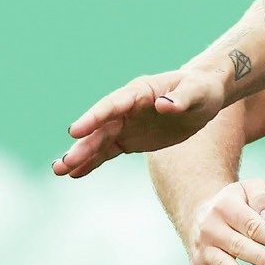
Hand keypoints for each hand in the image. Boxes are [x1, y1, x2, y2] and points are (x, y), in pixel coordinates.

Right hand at [55, 69, 227, 177]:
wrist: (204, 97)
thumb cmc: (202, 90)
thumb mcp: (198, 92)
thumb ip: (182, 99)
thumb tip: (163, 105)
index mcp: (140, 92)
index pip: (114, 104)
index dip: (95, 117)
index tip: (75, 130)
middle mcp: (127, 108)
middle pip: (101, 127)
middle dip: (83, 144)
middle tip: (63, 162)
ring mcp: (126, 124)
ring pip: (99, 141)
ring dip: (81, 155)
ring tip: (59, 170)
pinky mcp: (130, 139)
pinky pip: (108, 151)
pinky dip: (93, 162)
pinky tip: (75, 173)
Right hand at [185, 178, 264, 264]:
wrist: (197, 212)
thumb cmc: (235, 202)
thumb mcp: (249, 188)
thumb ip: (263, 199)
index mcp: (225, 207)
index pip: (252, 224)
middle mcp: (210, 228)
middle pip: (237, 245)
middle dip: (257, 257)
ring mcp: (202, 249)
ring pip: (221, 264)